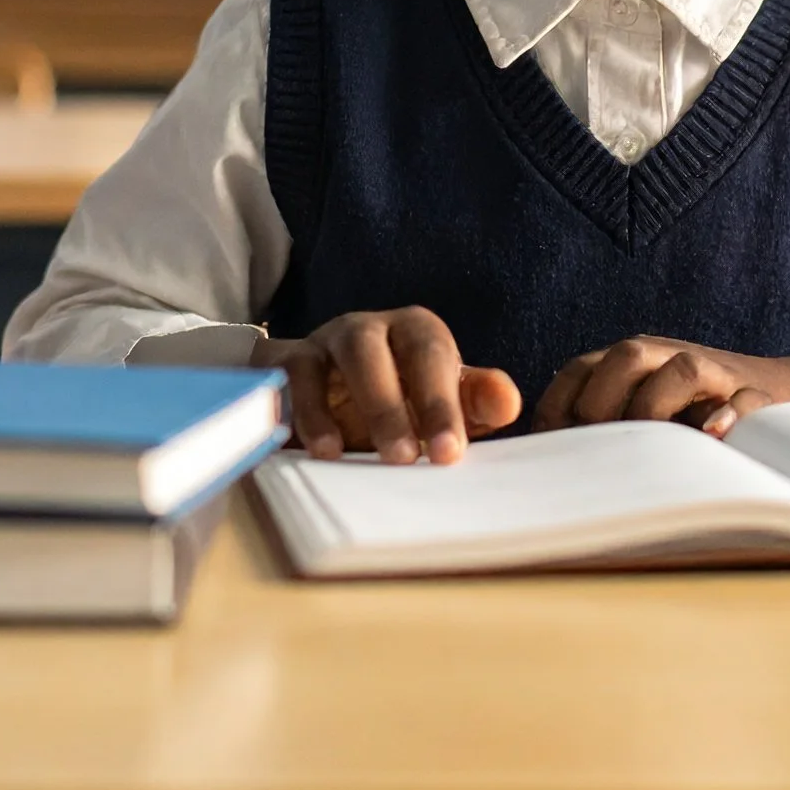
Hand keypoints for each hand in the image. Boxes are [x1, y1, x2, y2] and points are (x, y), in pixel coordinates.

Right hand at [254, 307, 520, 465]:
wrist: (333, 383)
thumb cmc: (405, 393)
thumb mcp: (445, 395)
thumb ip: (477, 399)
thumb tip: (508, 401)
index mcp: (414, 331)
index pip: (430, 356)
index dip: (440, 403)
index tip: (450, 454)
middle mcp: (366, 330)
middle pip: (372, 351)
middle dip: (387, 405)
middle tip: (403, 459)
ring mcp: (321, 345)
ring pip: (318, 362)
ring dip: (326, 409)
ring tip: (338, 456)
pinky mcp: (283, 367)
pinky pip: (281, 382)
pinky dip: (288, 412)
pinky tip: (303, 449)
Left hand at [533, 337, 789, 438]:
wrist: (783, 391)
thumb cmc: (694, 416)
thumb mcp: (643, 417)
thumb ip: (601, 431)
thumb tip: (542, 472)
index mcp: (632, 365)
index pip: (580, 370)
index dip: (557, 406)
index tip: (545, 449)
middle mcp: (669, 360)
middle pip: (628, 355)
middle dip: (602, 402)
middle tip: (593, 450)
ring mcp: (714, 374)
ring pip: (682, 367)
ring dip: (657, 404)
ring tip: (646, 443)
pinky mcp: (756, 395)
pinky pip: (745, 398)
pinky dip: (730, 416)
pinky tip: (714, 436)